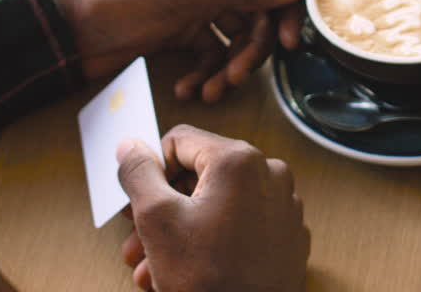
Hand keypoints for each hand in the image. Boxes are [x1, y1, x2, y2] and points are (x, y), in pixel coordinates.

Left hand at [53, 0, 304, 101]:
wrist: (67, 34)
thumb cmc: (118, 2)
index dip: (287, 3)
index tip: (288, 42)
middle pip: (260, 9)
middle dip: (252, 47)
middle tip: (238, 75)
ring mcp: (198, 2)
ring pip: (239, 36)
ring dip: (230, 66)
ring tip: (212, 90)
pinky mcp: (185, 30)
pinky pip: (213, 53)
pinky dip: (206, 73)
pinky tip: (188, 89)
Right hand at [116, 125, 309, 291]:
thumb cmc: (208, 279)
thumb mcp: (156, 219)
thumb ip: (139, 173)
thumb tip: (131, 145)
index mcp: (239, 160)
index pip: (180, 142)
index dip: (152, 170)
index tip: (137, 201)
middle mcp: (270, 174)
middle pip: (200, 176)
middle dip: (162, 208)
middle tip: (135, 238)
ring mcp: (284, 206)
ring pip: (219, 204)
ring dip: (182, 231)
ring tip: (152, 266)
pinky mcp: (289, 235)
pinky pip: (243, 225)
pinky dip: (214, 240)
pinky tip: (188, 269)